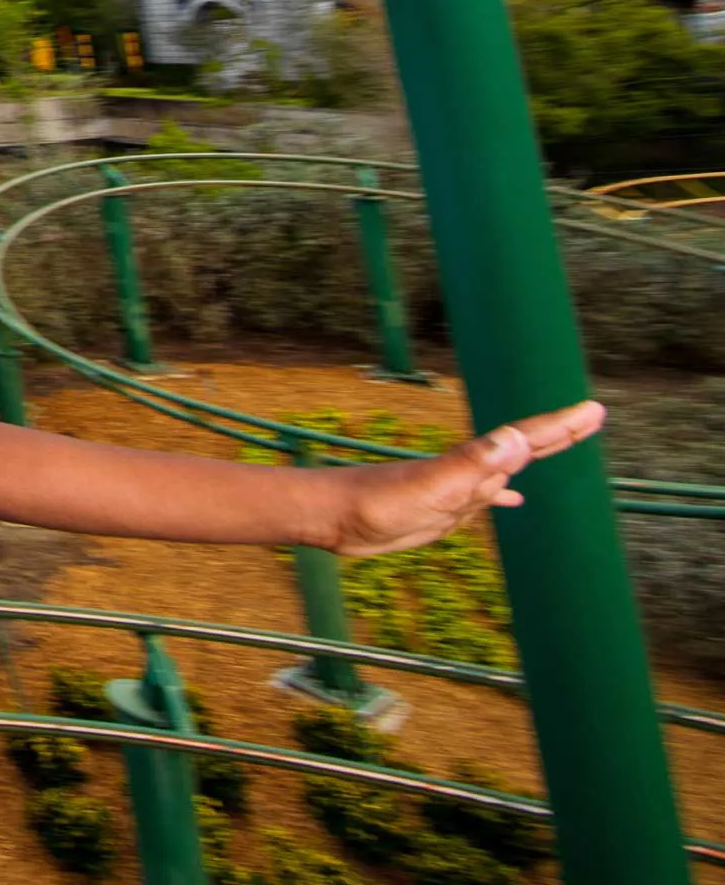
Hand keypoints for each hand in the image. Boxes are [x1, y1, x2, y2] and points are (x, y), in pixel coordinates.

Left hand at [323, 402, 604, 555]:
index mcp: (471, 463)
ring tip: (562, 443)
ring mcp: (456, 488)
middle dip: (558, 433)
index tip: (594, 409)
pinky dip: (502, 495)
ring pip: (506, 468)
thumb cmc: (375, 503)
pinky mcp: (442, 508)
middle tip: (592, 415)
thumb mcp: (431, 488)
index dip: (561, 426)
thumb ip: (473, 464)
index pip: (526, 439)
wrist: (332, 517)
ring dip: (535, 455)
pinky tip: (512, 499)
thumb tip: (517, 438)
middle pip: (522, 447)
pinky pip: (484, 498)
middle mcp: (468, 470)